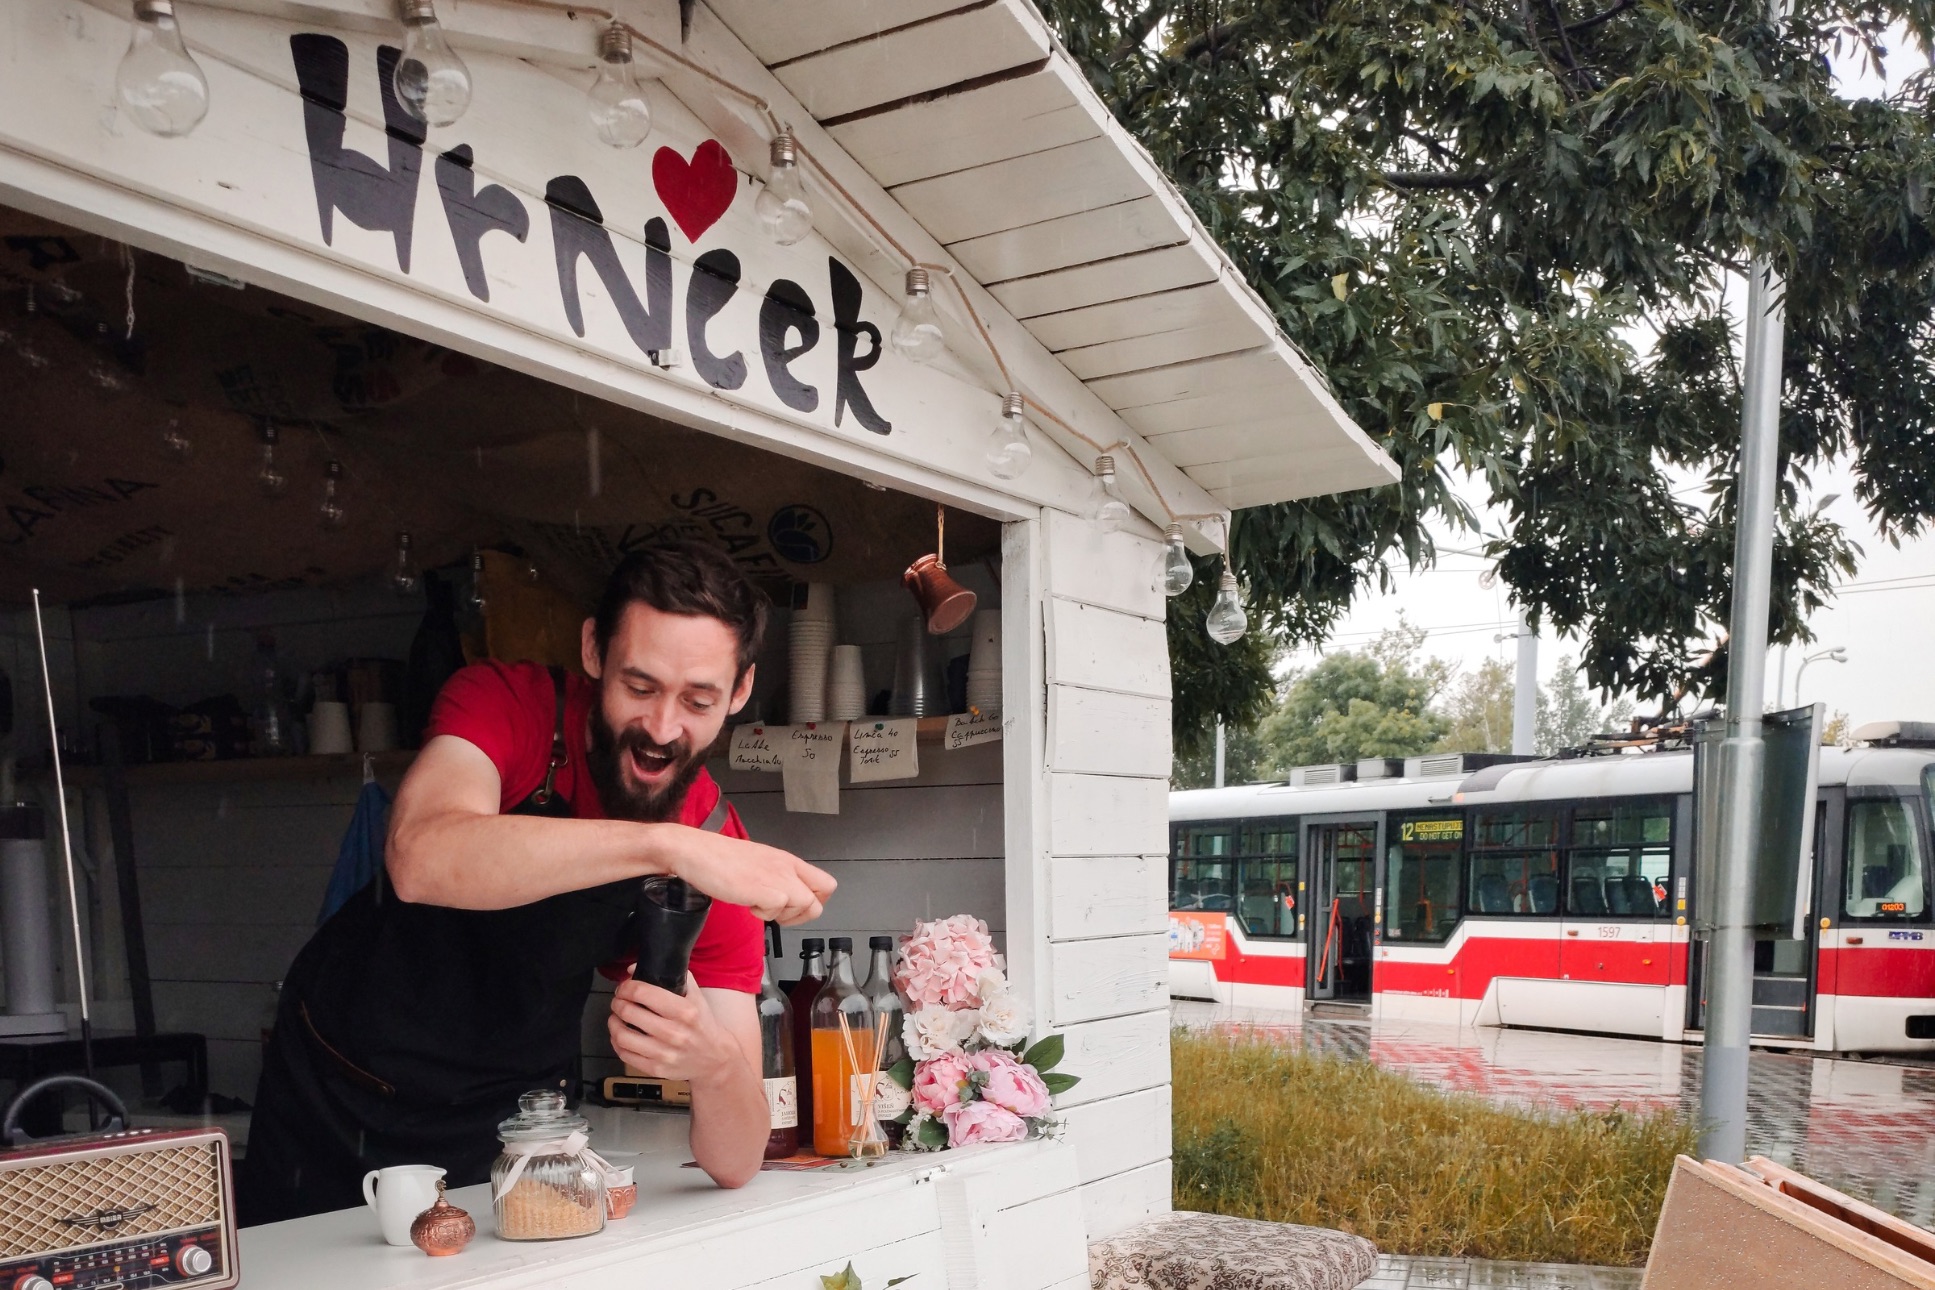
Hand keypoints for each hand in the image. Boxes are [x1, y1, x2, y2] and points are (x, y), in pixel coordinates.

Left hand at [608, 975, 742, 1081]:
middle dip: (618, 1002)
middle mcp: (674, 1033)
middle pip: (629, 1012)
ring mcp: (664, 1054)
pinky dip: (617, 1042)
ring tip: (616, 1017)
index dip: (626, 987)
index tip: (624, 987)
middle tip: (618, 1000)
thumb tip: (634, 968)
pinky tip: (621, 1035)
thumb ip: (673, 976)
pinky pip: (625, 1055)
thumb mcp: (696, 996)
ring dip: (613, 1023)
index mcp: (685, 1011)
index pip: (642, 992)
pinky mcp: (657, 1069)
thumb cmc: (702, 1024)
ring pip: (622, 1036)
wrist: (716, 1058)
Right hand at [663, 829, 834, 924]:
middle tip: (779, 914)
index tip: (793, 907)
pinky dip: (762, 915)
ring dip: (780, 915)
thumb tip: (785, 898)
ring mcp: (777, 878)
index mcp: (788, 861)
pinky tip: (747, 903)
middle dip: (802, 914)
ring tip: (757, 904)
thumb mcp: (759, 864)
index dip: (814, 902)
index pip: (825, 884)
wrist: (696, 852)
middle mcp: (787, 868)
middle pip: (820, 900)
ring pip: (804, 907)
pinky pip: (778, 911)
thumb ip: (777, 877)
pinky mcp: (763, 889)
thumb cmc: (720, 859)